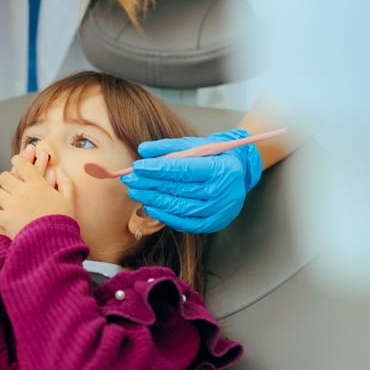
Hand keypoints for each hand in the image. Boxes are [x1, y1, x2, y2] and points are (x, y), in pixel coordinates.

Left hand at [0, 146, 72, 238]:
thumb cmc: (63, 223)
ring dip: (2, 197)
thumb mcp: (70, 200)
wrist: (54, 244)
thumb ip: (65, 182)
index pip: (21, 164)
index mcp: (38, 185)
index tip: (17, 162)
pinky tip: (5, 216)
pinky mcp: (5, 220)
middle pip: (4, 177)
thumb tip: (58, 170)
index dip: (17, 160)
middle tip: (12, 187)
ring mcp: (12, 205)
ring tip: (9, 203)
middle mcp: (23, 192)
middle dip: (7, 181)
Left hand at [121, 129, 262, 233]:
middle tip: (130, 179)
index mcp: (222, 169)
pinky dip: (165, 216)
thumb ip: (170, 146)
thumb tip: (143, 149)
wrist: (240, 174)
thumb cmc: (214, 157)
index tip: (137, 166)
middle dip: (150, 184)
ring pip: (179, 207)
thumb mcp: (196, 145)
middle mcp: (222, 193)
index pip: (184, 170)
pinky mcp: (212, 224)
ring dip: (153, 200)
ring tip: (135, 191)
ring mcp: (218, 211)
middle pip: (179, 189)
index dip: (158, 169)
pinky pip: (184, 223)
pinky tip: (150, 207)